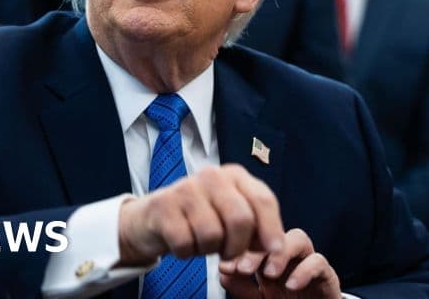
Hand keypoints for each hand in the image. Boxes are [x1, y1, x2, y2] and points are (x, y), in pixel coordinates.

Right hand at [117, 164, 284, 265]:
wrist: (153, 218)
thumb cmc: (200, 218)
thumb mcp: (231, 216)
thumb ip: (256, 227)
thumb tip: (274, 249)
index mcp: (235, 175)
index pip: (263, 200)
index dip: (272, 229)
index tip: (275, 253)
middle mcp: (213, 176)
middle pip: (241, 219)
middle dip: (238, 246)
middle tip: (228, 253)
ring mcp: (186, 188)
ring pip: (212, 235)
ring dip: (208, 250)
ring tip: (202, 242)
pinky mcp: (163, 206)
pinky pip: (185, 244)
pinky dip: (186, 252)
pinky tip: (183, 242)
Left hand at [219, 228, 341, 298]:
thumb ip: (242, 289)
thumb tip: (224, 274)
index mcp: (268, 262)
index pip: (255, 240)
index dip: (240, 247)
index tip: (226, 265)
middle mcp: (288, 259)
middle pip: (275, 234)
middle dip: (257, 248)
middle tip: (244, 268)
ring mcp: (307, 264)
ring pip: (298, 238)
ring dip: (282, 252)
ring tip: (270, 273)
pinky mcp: (326, 277)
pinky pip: (319, 261)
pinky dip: (305, 270)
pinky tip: (291, 285)